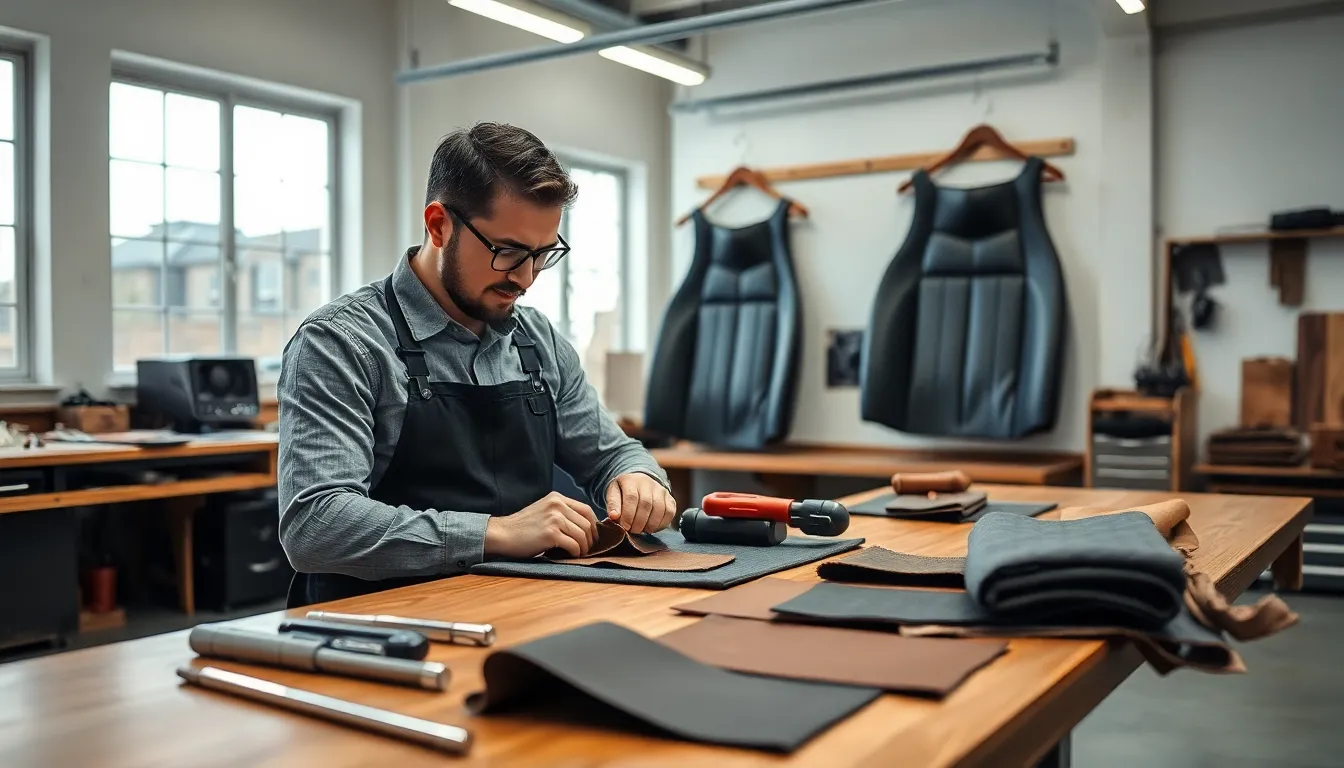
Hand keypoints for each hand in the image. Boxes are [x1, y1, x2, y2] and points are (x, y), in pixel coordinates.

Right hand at [484, 492, 598, 558]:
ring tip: (579, 554)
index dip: (593, 525)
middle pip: (587, 523)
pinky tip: (571, 556)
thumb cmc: (522, 528)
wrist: (502, 534)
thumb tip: (584, 527)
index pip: (586, 509)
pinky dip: (576, 553)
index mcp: (556, 498)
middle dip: (590, 539)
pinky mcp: (551, 533)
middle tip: (587, 549)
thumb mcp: (544, 512)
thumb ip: (561, 513)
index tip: (592, 537)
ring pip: (582, 535)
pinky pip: (574, 545)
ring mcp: (554, 518)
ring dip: (584, 547)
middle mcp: (557, 505)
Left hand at [606, 473, 676, 533]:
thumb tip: (613, 516)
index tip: (625, 527)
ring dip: (650, 524)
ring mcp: (661, 490)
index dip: (628, 514)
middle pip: (646, 504)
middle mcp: (648, 483)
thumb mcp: (613, 494)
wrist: (639, 483)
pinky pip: (670, 512)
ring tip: (642, 530)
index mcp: (631, 480)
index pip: (631, 497)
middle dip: (639, 522)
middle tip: (633, 531)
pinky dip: (662, 523)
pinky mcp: (670, 499)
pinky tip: (652, 528)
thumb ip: (613, 505)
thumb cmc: (624, 492)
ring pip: (659, 509)